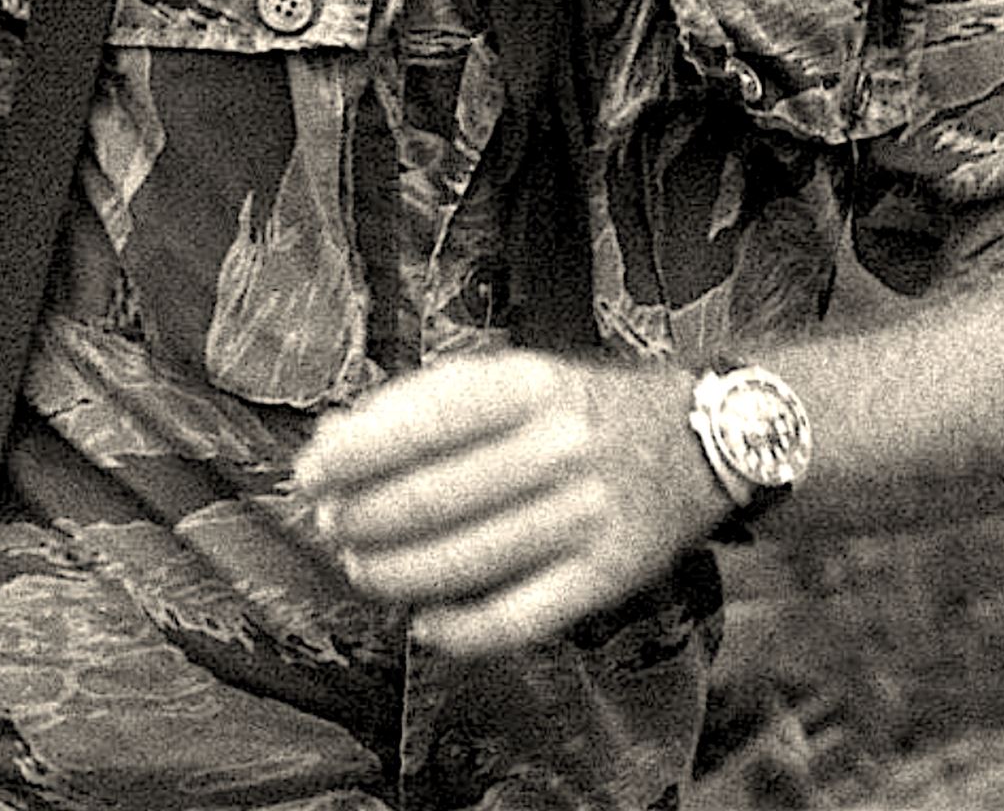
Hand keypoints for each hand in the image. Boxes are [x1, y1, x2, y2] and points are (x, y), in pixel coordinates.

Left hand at [293, 350, 728, 656]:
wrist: (693, 440)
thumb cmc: (575, 407)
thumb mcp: (511, 375)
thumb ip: (426, 402)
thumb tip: (335, 439)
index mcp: (528, 385)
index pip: (420, 423)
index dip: (352, 455)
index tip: (310, 474)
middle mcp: (558, 447)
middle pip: (432, 498)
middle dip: (362, 518)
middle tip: (331, 526)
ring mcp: (583, 515)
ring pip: (464, 562)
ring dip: (395, 573)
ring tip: (362, 568)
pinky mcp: (603, 577)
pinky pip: (516, 618)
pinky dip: (460, 629)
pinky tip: (424, 621)